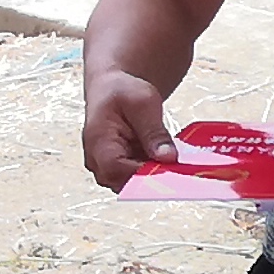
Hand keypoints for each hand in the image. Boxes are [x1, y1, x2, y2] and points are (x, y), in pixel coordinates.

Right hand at [81, 74, 172, 191]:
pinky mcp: (118, 171)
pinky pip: (138, 178)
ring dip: (154, 173)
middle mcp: (97, 162)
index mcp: (98, 142)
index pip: (117, 170)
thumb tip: (168, 157)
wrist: (112, 89)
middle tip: (176, 162)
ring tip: (168, 154)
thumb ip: (154, 132)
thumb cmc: (122, 92)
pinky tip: (163, 156)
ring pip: (134, 184)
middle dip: (153, 175)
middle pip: (126, 183)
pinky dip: (153, 169)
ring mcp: (106, 169)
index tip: (170, 168)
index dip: (145, 174)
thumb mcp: (143, 102)